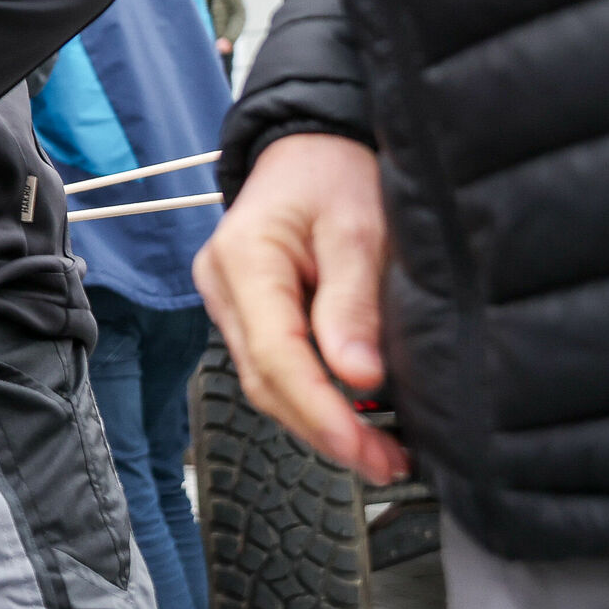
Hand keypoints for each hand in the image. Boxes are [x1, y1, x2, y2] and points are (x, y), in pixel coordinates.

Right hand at [193, 132, 408, 484]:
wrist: (310, 142)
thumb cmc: (336, 172)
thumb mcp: (359, 228)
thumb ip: (353, 302)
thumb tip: (358, 378)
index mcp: (244, 259)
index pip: (274, 355)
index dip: (319, 411)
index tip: (365, 450)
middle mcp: (221, 284)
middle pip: (264, 379)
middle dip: (323, 430)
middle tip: (387, 466)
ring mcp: (227, 299)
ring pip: (264, 380)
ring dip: (318, 422)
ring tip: (379, 455)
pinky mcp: (245, 309)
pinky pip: (271, 365)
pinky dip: (311, 397)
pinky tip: (353, 418)